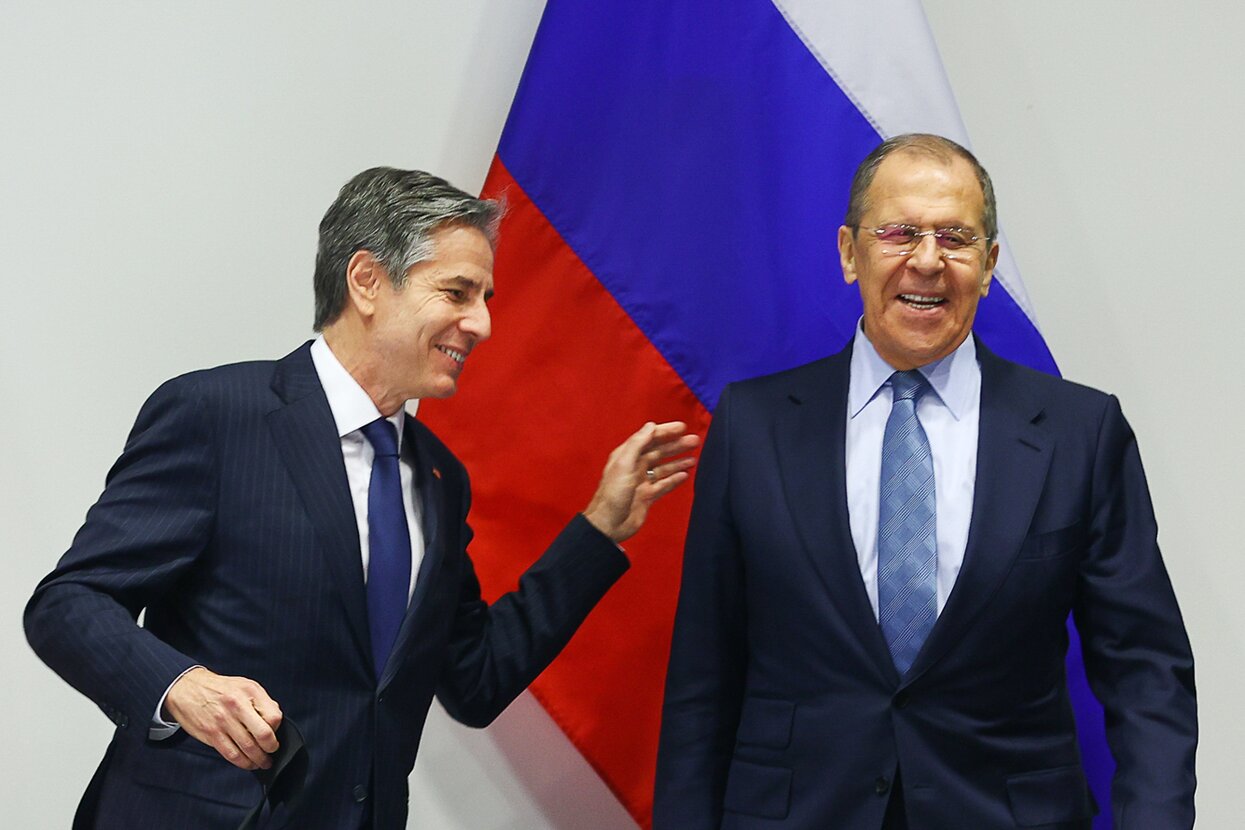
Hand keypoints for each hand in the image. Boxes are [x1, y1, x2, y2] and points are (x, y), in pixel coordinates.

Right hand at [163, 666, 281, 770]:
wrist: (188, 689)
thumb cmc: (220, 689)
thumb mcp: (245, 685)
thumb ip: (262, 701)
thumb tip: (275, 720)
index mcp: (249, 692)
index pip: (273, 716)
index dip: (277, 728)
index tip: (275, 733)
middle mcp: (236, 706)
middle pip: (262, 734)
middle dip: (271, 748)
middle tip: (272, 751)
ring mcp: (223, 721)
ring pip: (247, 749)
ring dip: (258, 760)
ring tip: (262, 762)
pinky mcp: (212, 734)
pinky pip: (231, 754)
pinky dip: (242, 762)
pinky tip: (247, 763)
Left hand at [583, 421, 699, 542]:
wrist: (609, 524)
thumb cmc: (612, 495)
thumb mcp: (624, 464)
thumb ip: (637, 444)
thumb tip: (650, 426)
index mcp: (627, 456)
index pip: (649, 438)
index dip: (665, 431)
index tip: (681, 427)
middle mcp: (635, 467)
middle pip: (659, 452)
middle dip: (676, 446)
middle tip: (693, 440)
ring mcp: (642, 482)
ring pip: (664, 468)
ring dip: (678, 462)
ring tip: (694, 457)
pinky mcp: (647, 496)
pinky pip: (664, 484)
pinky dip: (674, 479)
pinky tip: (685, 474)